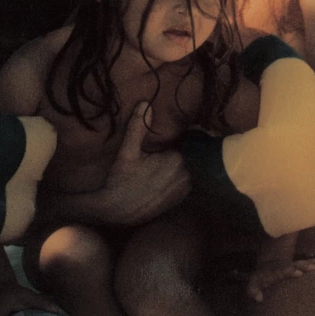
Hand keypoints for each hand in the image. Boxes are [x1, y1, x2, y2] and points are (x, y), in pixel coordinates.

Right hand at [93, 103, 190, 225]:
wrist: (117, 212)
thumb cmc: (121, 181)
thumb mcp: (127, 152)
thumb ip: (137, 127)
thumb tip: (145, 103)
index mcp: (178, 160)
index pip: (195, 141)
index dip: (196, 132)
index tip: (197, 126)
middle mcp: (186, 175)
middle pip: (197, 155)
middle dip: (195, 146)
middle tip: (194, 136)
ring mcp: (185, 189)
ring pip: (195, 169)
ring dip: (192, 161)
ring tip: (188, 152)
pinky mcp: (181, 199)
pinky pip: (191, 181)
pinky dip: (188, 174)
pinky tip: (179, 170)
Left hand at [246, 258, 314, 301]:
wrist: (268, 265)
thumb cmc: (261, 279)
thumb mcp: (253, 284)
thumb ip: (253, 291)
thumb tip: (258, 298)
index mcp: (276, 272)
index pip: (283, 271)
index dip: (290, 271)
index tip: (298, 273)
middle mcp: (287, 267)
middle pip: (297, 265)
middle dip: (305, 266)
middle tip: (313, 269)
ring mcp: (295, 265)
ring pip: (305, 263)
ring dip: (313, 264)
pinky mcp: (300, 266)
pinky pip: (310, 263)